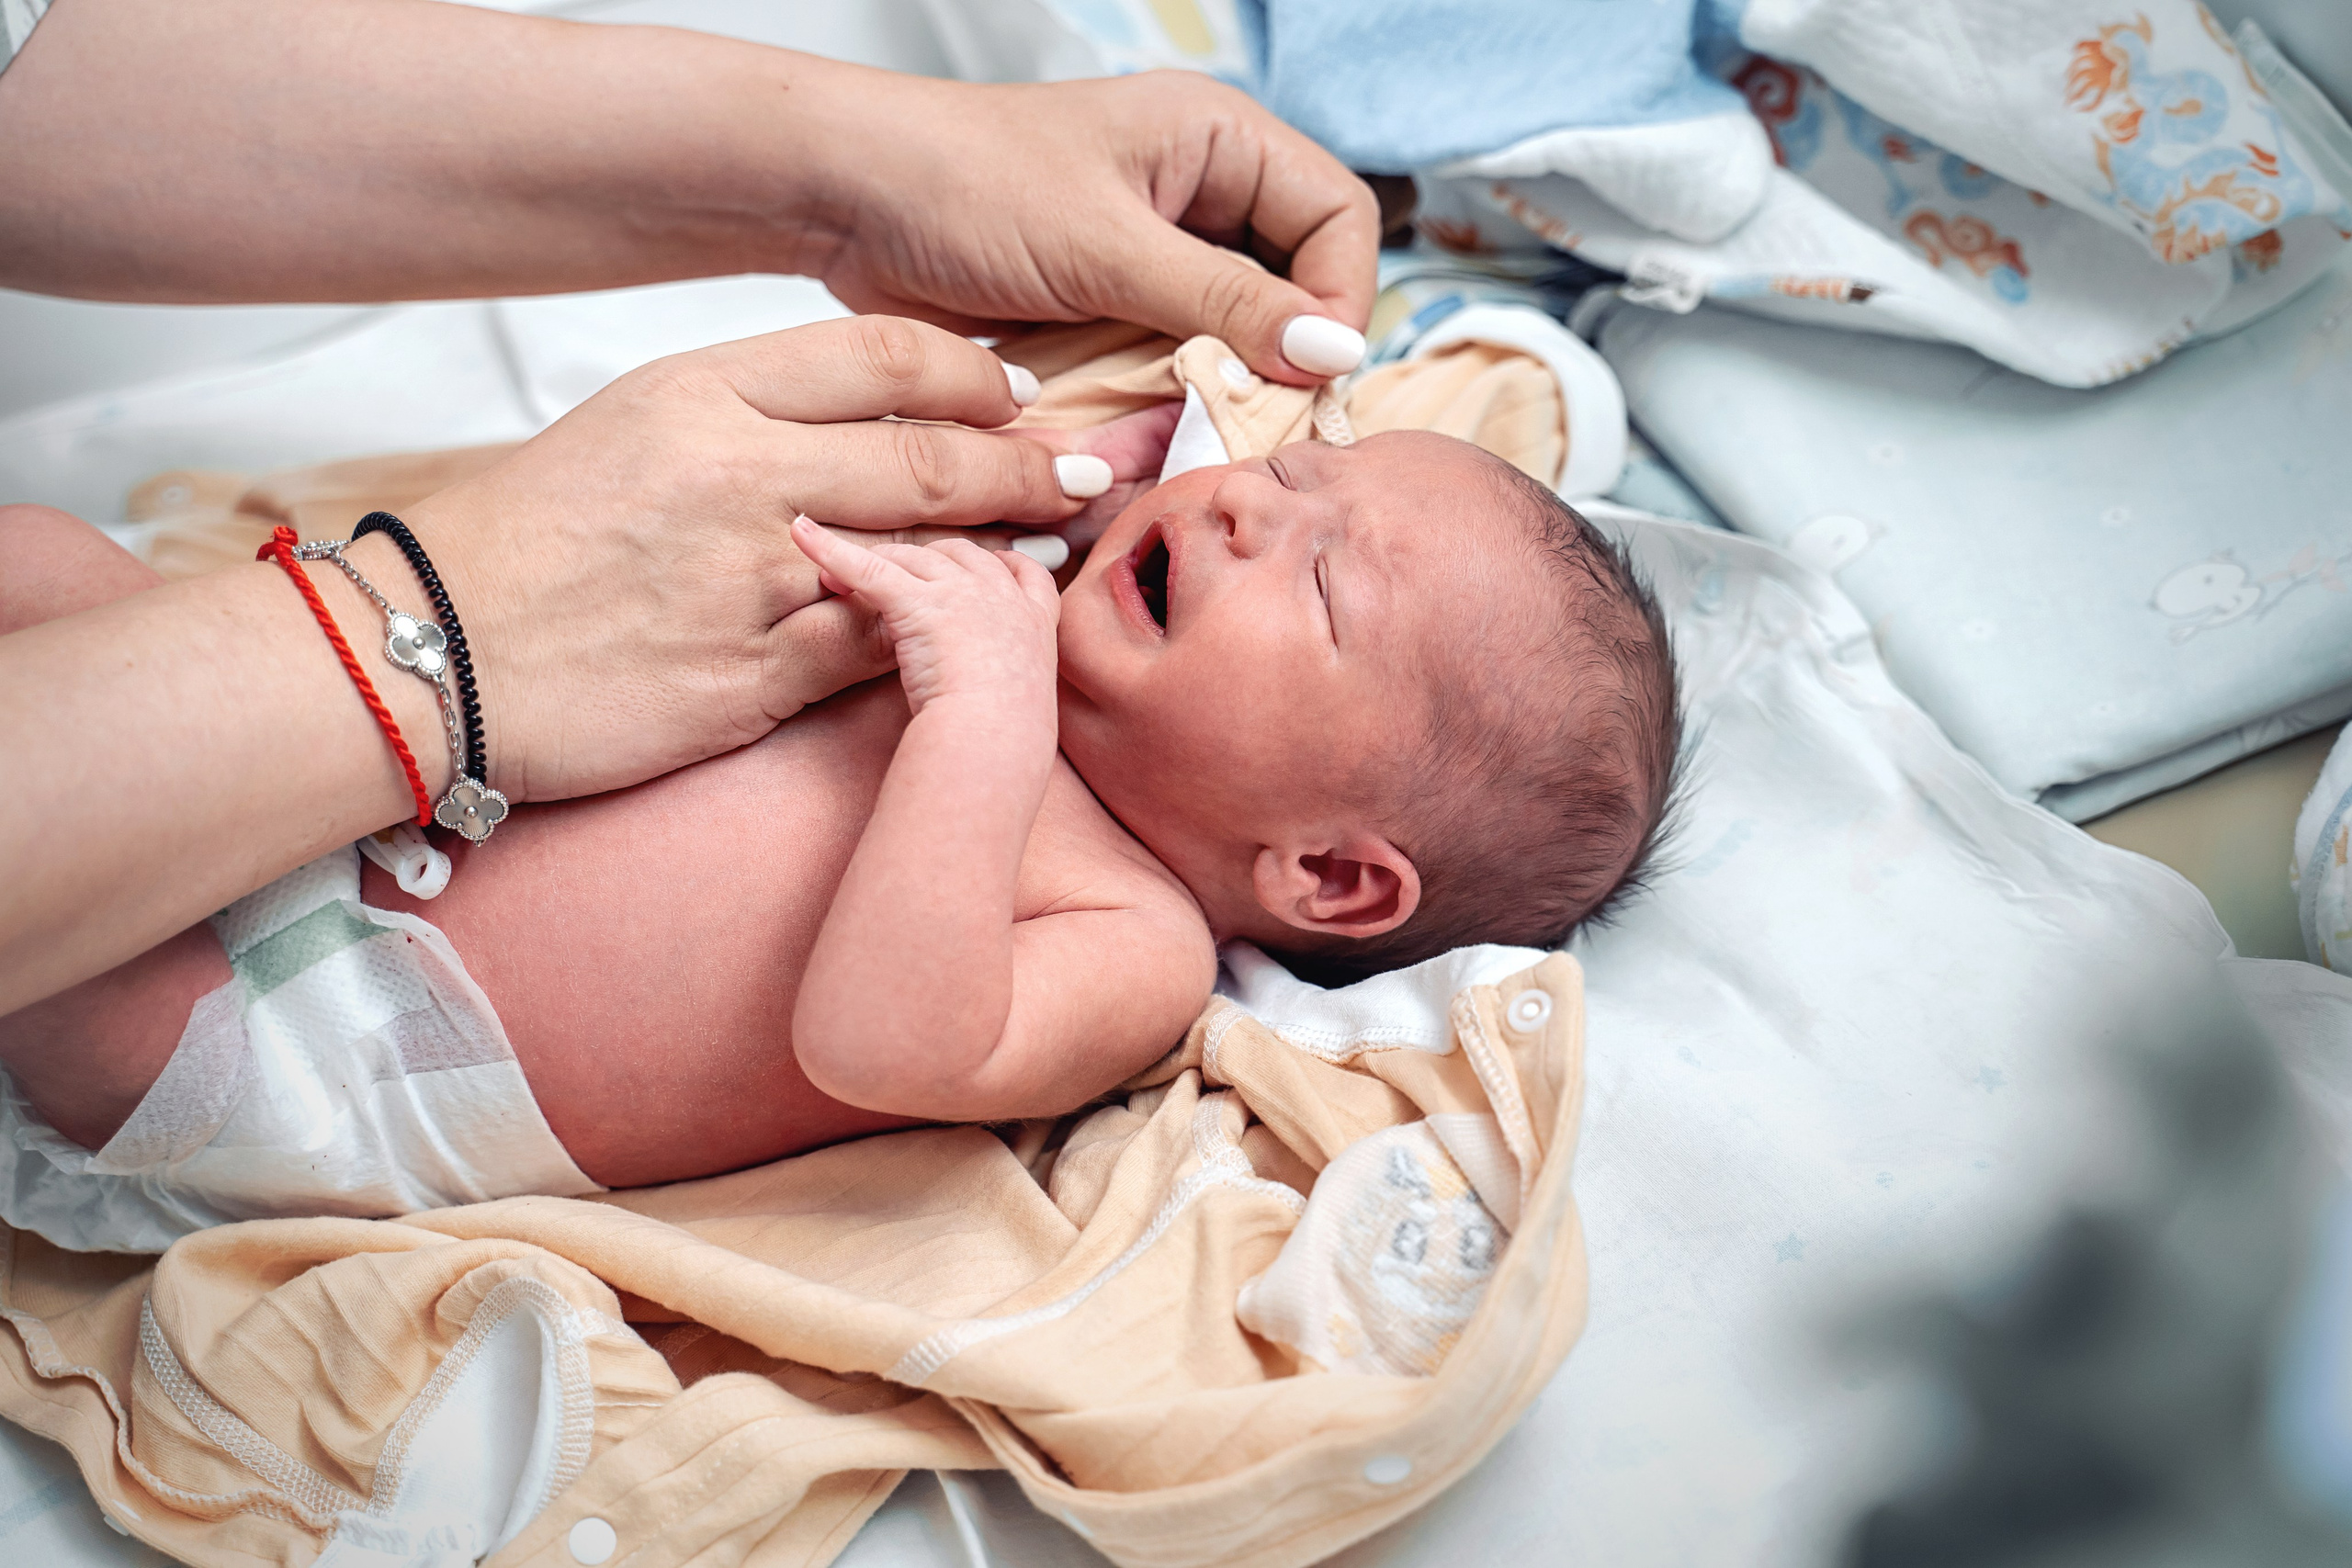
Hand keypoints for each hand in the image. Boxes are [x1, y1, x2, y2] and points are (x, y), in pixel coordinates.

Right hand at [402, 316, 1093, 802]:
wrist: (429, 656)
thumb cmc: (526, 545)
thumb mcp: (632, 431)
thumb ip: (749, 418)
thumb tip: (869, 425)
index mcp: (701, 393)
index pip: (879, 358)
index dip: (970, 373)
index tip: (1013, 392)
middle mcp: (735, 474)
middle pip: (928, 454)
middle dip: (1026, 463)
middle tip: (1084, 470)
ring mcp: (750, 579)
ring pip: (922, 555)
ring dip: (1004, 553)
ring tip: (1054, 545)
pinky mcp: (753, 675)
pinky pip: (881, 647)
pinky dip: (942, 634)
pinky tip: (980, 628)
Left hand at [790, 519, 1060, 720]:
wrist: (994, 741)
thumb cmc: (1006, 742)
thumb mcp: (1022, 705)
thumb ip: (1008, 683)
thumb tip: (989, 698)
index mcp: (1034, 622)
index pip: (1023, 573)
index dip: (1000, 564)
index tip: (985, 566)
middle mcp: (1001, 595)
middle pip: (958, 553)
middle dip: (921, 561)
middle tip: (888, 585)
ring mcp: (961, 593)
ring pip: (912, 558)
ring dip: (875, 563)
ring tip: (832, 579)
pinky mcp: (917, 603)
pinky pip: (867, 568)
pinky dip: (829, 550)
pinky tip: (800, 535)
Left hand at [808, 71, 1380, 385]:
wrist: (847, 202)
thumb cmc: (966, 186)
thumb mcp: (1110, 250)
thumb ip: (1225, 305)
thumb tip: (1335, 354)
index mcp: (1218, 139)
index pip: (1337, 218)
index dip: (1338, 298)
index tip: (1308, 375)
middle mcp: (1200, 189)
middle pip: (1297, 281)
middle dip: (1284, 352)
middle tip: (1262, 418)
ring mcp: (1156, 249)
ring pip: (1237, 331)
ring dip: (1225, 383)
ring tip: (1202, 427)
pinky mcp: (1111, 302)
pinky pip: (1173, 357)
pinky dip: (1171, 396)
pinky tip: (1152, 427)